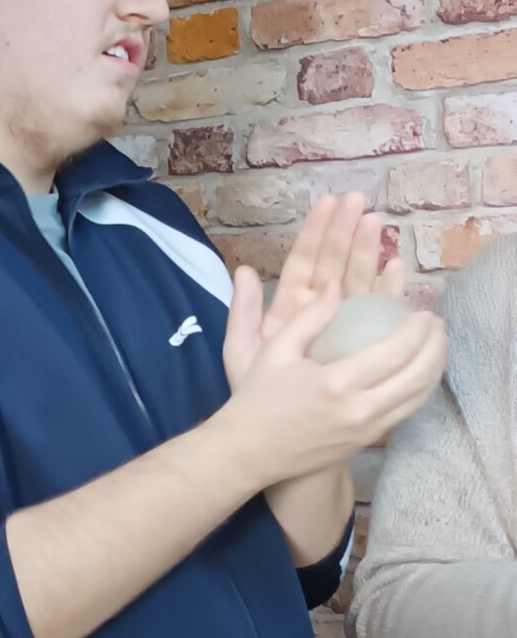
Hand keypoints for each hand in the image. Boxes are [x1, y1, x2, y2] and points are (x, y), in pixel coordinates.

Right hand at [216, 274, 446, 490]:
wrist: (249, 453)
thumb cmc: (257, 399)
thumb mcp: (275, 351)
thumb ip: (309, 317)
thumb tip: (337, 287)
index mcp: (336, 384)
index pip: (394, 353)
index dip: (417, 331)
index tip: (424, 313)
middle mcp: (359, 410)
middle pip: (417, 376)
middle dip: (435, 347)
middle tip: (437, 325)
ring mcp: (366, 431)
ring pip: (418, 398)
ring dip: (435, 368)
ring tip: (437, 345)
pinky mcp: (366, 442)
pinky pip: (406, 413)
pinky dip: (421, 390)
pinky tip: (421, 373)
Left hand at [223, 191, 404, 387]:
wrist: (280, 435)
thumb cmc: (257, 396)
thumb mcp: (242, 352)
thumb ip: (242, 312)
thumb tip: (244, 270)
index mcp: (289, 309)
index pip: (304, 262)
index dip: (316, 232)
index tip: (329, 202)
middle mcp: (318, 313)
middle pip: (335, 265)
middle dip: (346, 233)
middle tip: (358, 203)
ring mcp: (342, 326)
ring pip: (358, 282)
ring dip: (368, 253)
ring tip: (377, 224)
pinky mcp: (363, 344)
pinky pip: (378, 313)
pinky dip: (387, 290)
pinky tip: (396, 268)